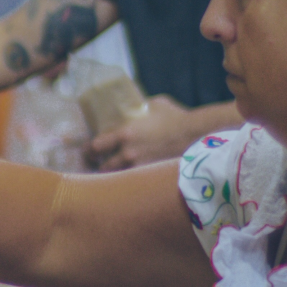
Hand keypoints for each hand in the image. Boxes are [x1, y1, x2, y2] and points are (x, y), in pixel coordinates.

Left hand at [86, 95, 202, 170]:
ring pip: (118, 178)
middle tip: (99, 164)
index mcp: (125, 134)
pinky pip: (134, 181)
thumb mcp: (153, 104)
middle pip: (103, 167)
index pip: (95, 146)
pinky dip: (130, 180)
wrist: (197, 134)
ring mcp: (140, 166)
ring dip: (114, 175)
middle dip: (99, 166)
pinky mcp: (152, 175)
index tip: (89, 150)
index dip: (89, 149)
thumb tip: (132, 105)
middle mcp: (128, 153)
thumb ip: (138, 108)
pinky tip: (130, 179)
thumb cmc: (175, 116)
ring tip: (114, 172)